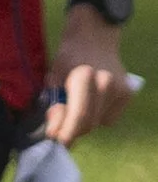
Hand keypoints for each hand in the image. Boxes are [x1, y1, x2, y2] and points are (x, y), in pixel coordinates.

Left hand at [43, 15, 134, 145]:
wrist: (93, 39)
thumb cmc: (68, 59)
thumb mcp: (53, 78)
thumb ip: (54, 106)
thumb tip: (55, 133)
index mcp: (85, 77)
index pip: (79, 116)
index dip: (67, 133)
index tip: (56, 142)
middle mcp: (107, 83)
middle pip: (89, 123)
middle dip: (72, 129)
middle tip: (60, 124)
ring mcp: (120, 89)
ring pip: (99, 123)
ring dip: (84, 122)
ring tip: (77, 106)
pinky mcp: (128, 94)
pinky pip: (109, 118)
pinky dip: (98, 116)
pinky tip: (92, 102)